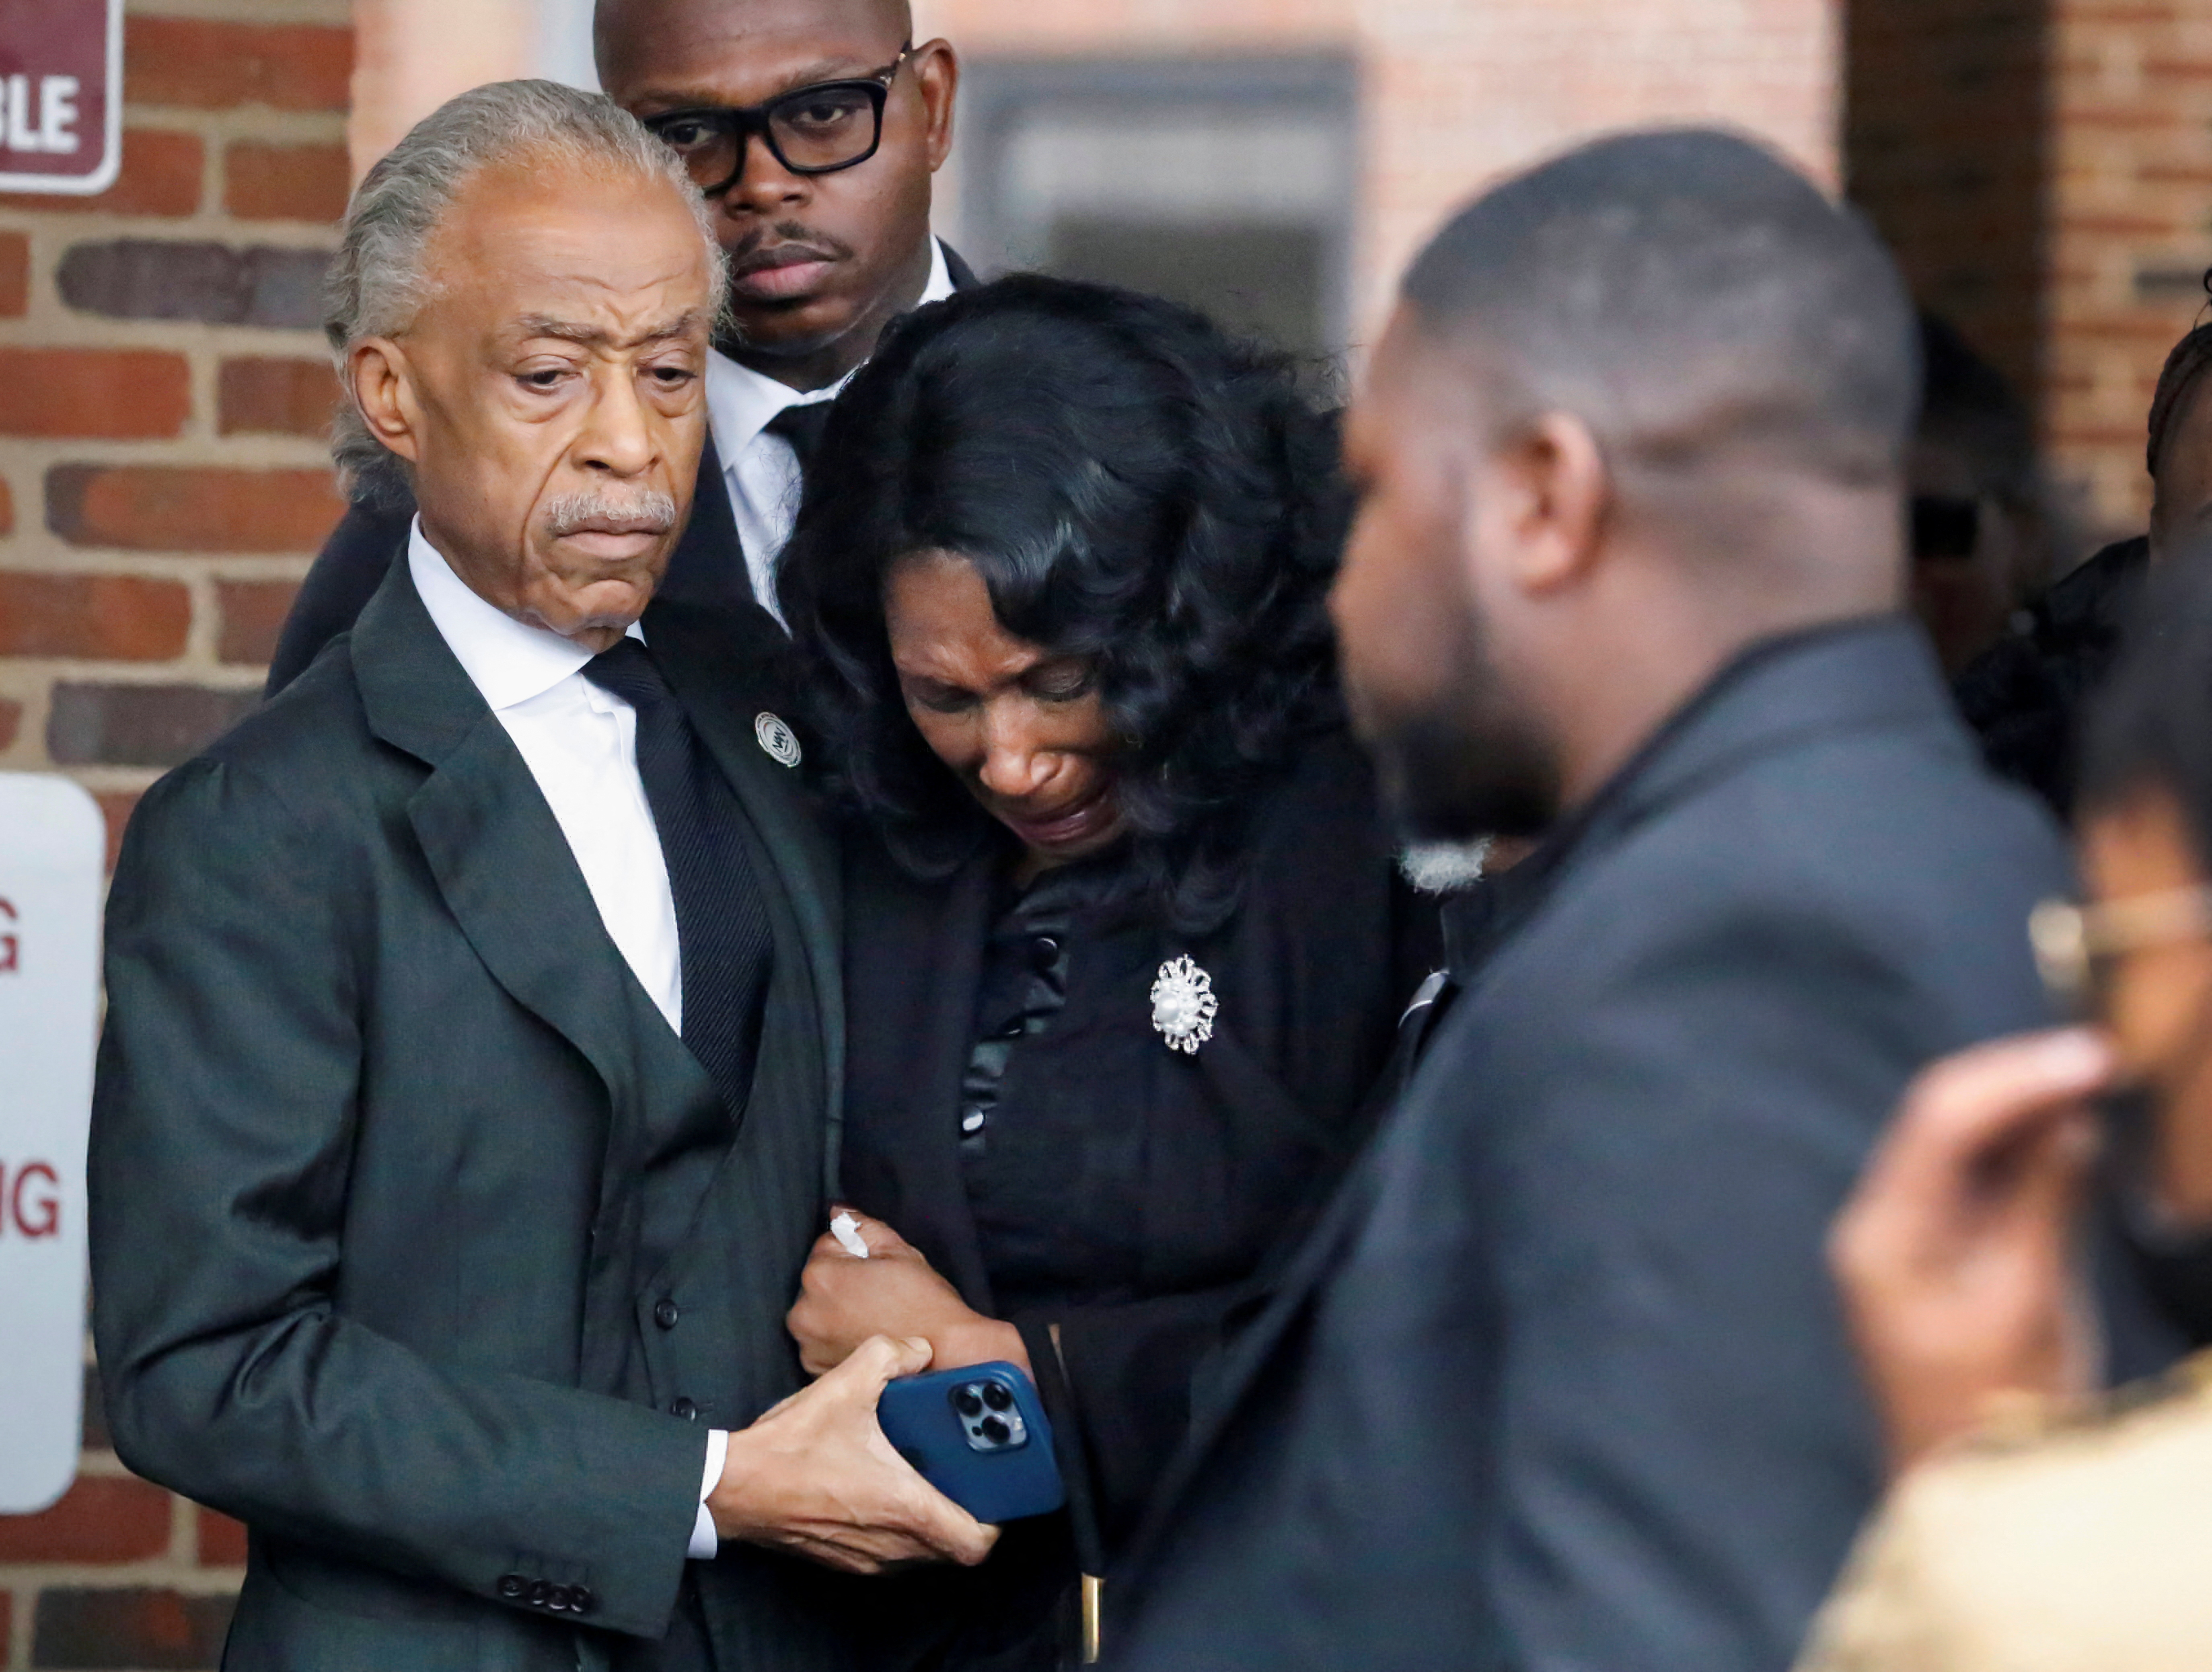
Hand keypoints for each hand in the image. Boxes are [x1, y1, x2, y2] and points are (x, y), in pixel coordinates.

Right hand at [709, 1334, 999, 1572]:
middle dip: (965, 1510)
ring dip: (930, 1517)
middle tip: (964, 1473)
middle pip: (953, 1545)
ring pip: (922, 1550)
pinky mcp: (843, 1558)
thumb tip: (920, 1350)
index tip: (996, 1490)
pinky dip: (898, 1525)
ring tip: (927, 1473)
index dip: (996, 1520)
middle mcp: (892, 1544)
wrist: (733, 1487)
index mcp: (904, 1508)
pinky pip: (889, 1549)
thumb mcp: (845, 1385)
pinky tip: (885, 1484)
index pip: (975, 1543)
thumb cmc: (790, 1447)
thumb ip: (892, 1355)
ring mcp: (867, 1557)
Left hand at [786, 1208, 1029, 1378]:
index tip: (878, 1269)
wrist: (946, 1358)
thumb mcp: (900, 1252)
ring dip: (836, 1309)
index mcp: (821, 1276)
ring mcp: (808, 1346)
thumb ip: (863, 1227)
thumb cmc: (925, 1303)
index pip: (827, 1246)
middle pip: (818, 1280)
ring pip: (818, 1311)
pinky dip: (836, 1338)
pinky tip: (865, 1337)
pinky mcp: (817, 1370)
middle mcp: (804, 1313)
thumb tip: (838, 1211)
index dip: (856, 1252)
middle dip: (842, 1281)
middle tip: (878, 1294)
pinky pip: (820, 1341)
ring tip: (873, 1317)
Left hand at [1829, 1029, 2114, 1475]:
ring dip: (2024, 1106)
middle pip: (1944, 1120)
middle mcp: (1881, 1223)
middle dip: (2019, 1080)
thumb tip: (2070, 1123)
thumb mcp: (2028, 1304)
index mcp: (1883, 1233)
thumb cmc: (1991, 1410)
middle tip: (2101, 1055)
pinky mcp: (1942, 1252)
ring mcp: (1908, 1235)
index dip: (2017, 1077)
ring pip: (1962, 1143)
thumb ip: (2043, 1206)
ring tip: (2096, 1078)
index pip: (1940, 1121)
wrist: (1965, 1487)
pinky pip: (1977, 1179)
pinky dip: (2024, 1150)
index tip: (2088, 1056)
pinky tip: (2074, 1130)